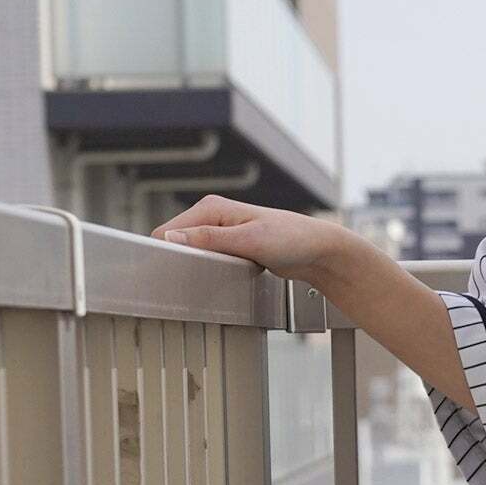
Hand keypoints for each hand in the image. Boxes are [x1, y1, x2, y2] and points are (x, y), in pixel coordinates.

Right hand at [150, 195, 343, 281]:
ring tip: (212, 276)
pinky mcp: (230, 246)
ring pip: (191, 252)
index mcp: (212, 208)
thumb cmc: (292, 240)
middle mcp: (213, 216)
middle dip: (182, 260)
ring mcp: (221, 232)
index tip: (172, 271)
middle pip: (177, 242)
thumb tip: (173, 237)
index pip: (169, 231)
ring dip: (196, 266)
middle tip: (198, 276)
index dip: (167, 251)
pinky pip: (207, 259)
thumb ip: (210, 239)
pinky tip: (221, 276)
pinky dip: (210, 269)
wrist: (318, 252)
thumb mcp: (249, 240)